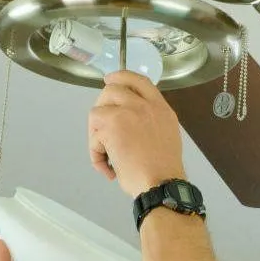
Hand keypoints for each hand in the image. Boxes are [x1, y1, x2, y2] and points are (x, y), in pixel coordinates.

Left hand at [88, 70, 185, 196]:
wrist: (161, 183)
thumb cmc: (164, 169)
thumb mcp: (165, 134)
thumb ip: (149, 121)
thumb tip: (128, 122)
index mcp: (160, 108)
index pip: (140, 80)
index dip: (121, 77)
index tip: (110, 80)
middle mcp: (144, 105)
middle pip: (112, 89)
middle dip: (102, 107)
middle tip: (101, 128)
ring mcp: (127, 112)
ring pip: (97, 111)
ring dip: (96, 134)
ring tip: (107, 154)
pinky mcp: (111, 125)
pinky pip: (93, 135)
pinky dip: (96, 153)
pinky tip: (108, 167)